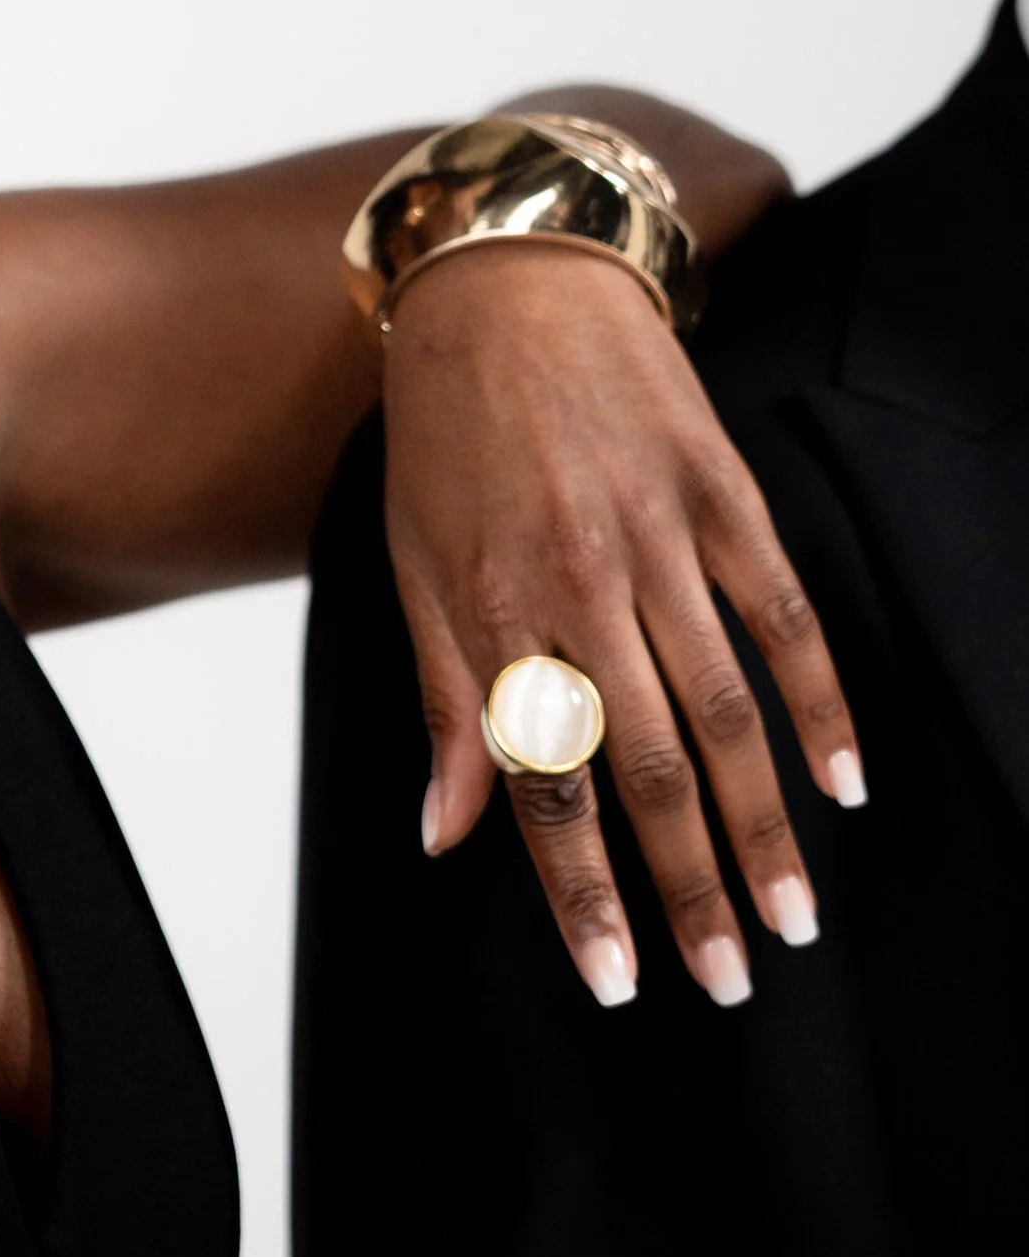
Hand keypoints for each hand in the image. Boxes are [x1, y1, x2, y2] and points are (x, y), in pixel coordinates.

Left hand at [379, 242, 864, 1005]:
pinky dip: (819, 701)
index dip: (579, 892)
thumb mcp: (414, 559)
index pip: (543, 783)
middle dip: (687, 887)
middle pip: (647, 766)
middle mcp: (578, 581)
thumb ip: (443, 699)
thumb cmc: (446, 429)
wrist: (510, 275)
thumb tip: (445, 834)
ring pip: (724, 710)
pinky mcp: (723, 493)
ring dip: (762, 826)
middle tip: (728, 980)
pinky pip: (783, 614)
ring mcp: (659, 536)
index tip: (615, 981)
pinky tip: (842, 780)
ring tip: (793, 915)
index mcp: (492, 606)